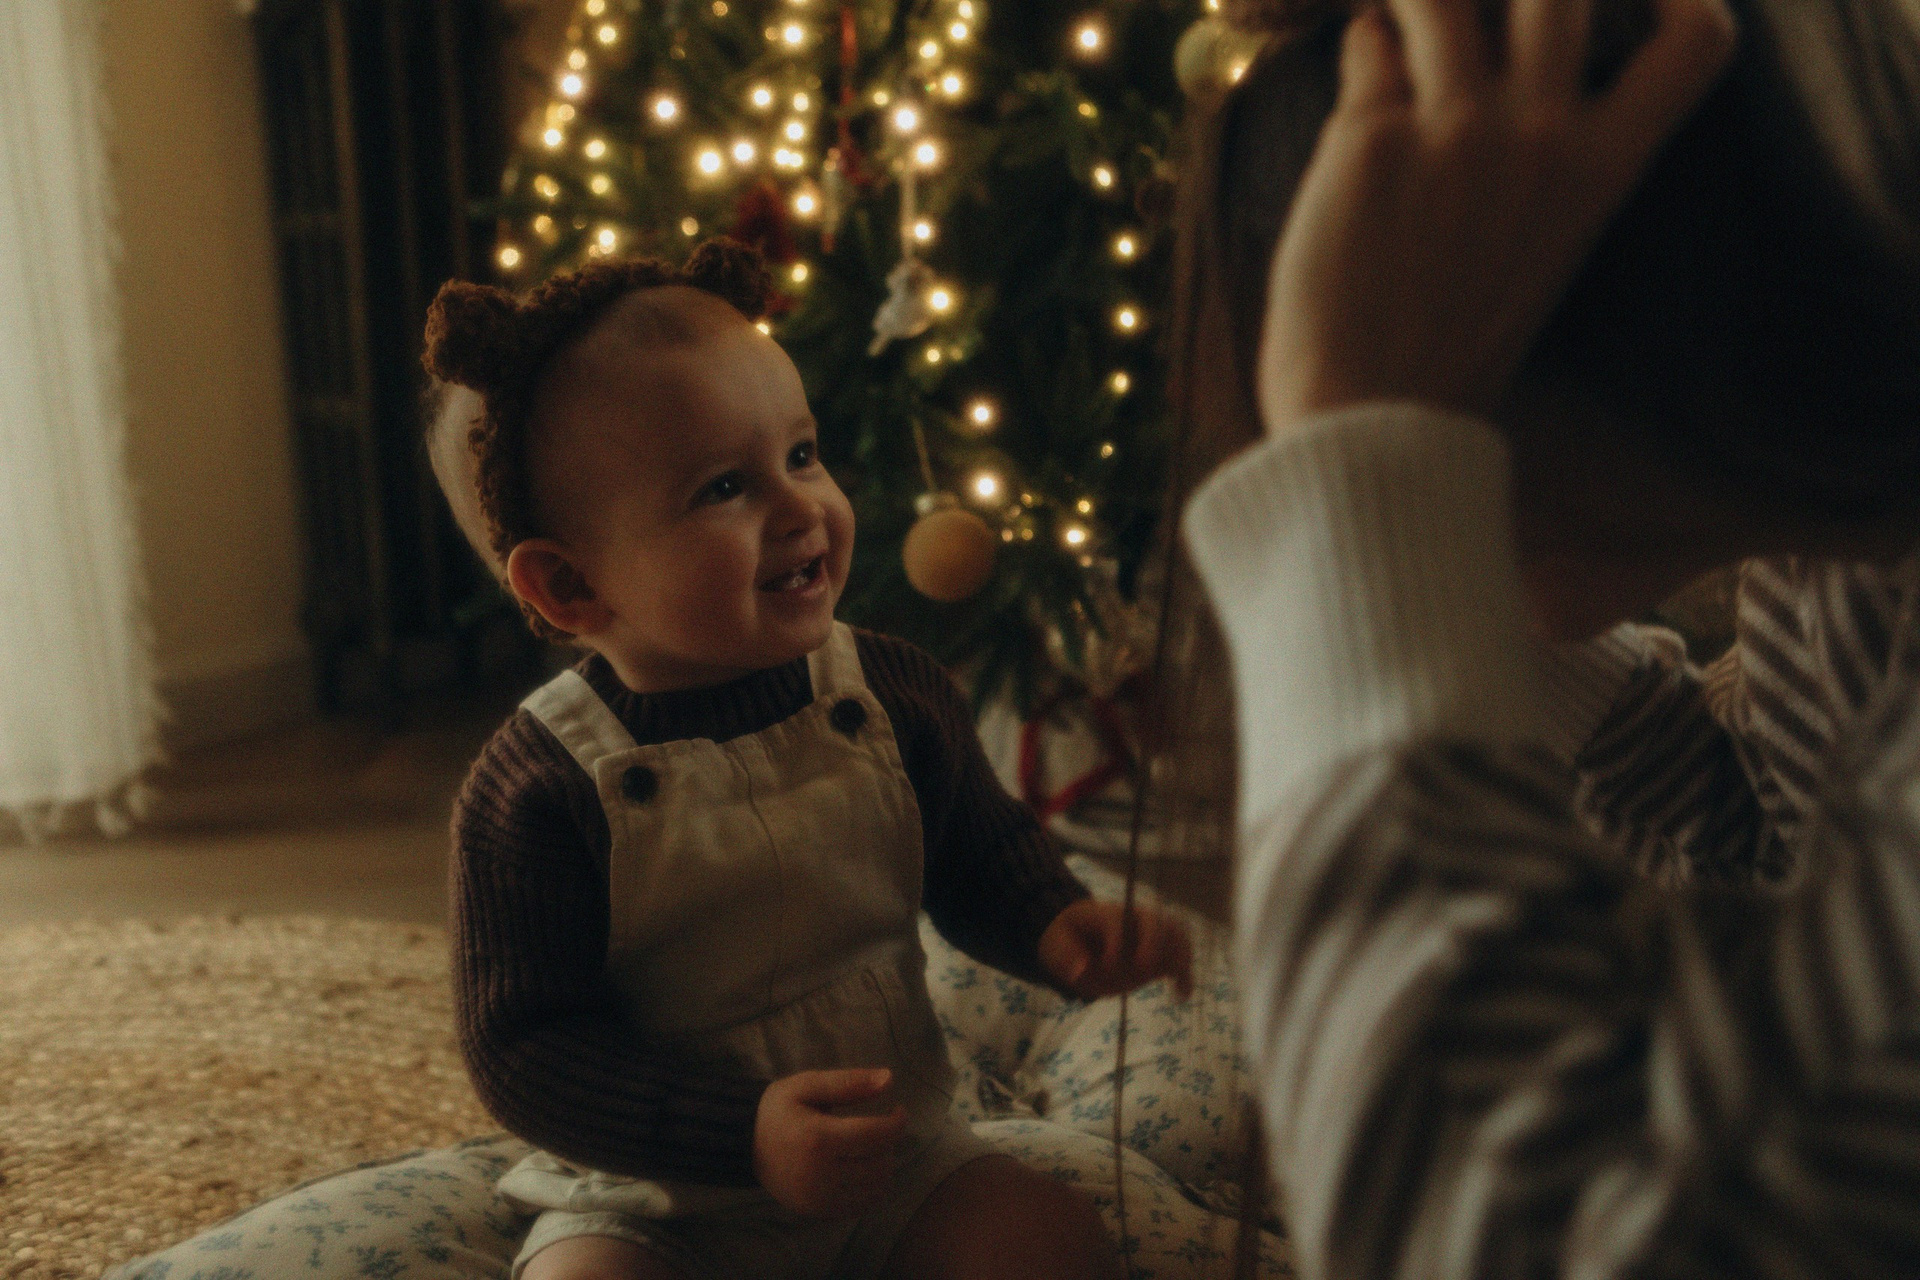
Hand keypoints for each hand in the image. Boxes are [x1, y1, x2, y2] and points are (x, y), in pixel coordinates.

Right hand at [752, 1068, 906, 1217]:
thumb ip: (848, 1082)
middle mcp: (819, 1174)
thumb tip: (889, 1079)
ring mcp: (819, 1199)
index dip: (897, 1122)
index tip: (898, 1110)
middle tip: (879, 1128)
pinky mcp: (819, 1212)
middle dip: (889, 1143)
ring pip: (877, 1187)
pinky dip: (871, 1187)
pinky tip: (861, 1169)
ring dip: (883, 1165)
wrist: (745, 1147)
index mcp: (817, 1139)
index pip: (877, 1135)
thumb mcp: (806, 1085)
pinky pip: (863, 1205)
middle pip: (880, 1163)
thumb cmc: (778, 1112)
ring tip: (870, 1148)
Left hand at [1038, 899, 1194, 1000]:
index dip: (1115, 943)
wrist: (1077, 937)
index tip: (1106, 965)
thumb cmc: (1066, 939)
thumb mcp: (1055, 947)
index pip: (1116, 921)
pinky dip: (1183, 974)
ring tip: (1177, 985)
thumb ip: (1066, 959)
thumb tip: (1080, 972)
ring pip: (1175, 934)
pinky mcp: (1156, 954)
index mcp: (1106, 914)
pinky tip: (1181, 995)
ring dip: (1178, 957)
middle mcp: (1132, 920)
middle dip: (1153, 943)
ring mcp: (1147, 935)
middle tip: (1144, 969)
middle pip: (1155, 920)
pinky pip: (1177, 958)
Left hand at [1260, 0, 1735, 430]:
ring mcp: (1456, 129)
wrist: (1370, 421)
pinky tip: (1358, 73)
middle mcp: (1540, 134)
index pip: (1695, 46)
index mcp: (1599, 173)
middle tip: (1473, 13)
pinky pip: (1366, 50)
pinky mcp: (1371, 139)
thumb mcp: (1536, 253)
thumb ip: (1540, 161)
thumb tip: (1494, 71)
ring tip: (1397, 17)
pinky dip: (1361, 49)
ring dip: (1414, 0)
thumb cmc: (1445, 354)